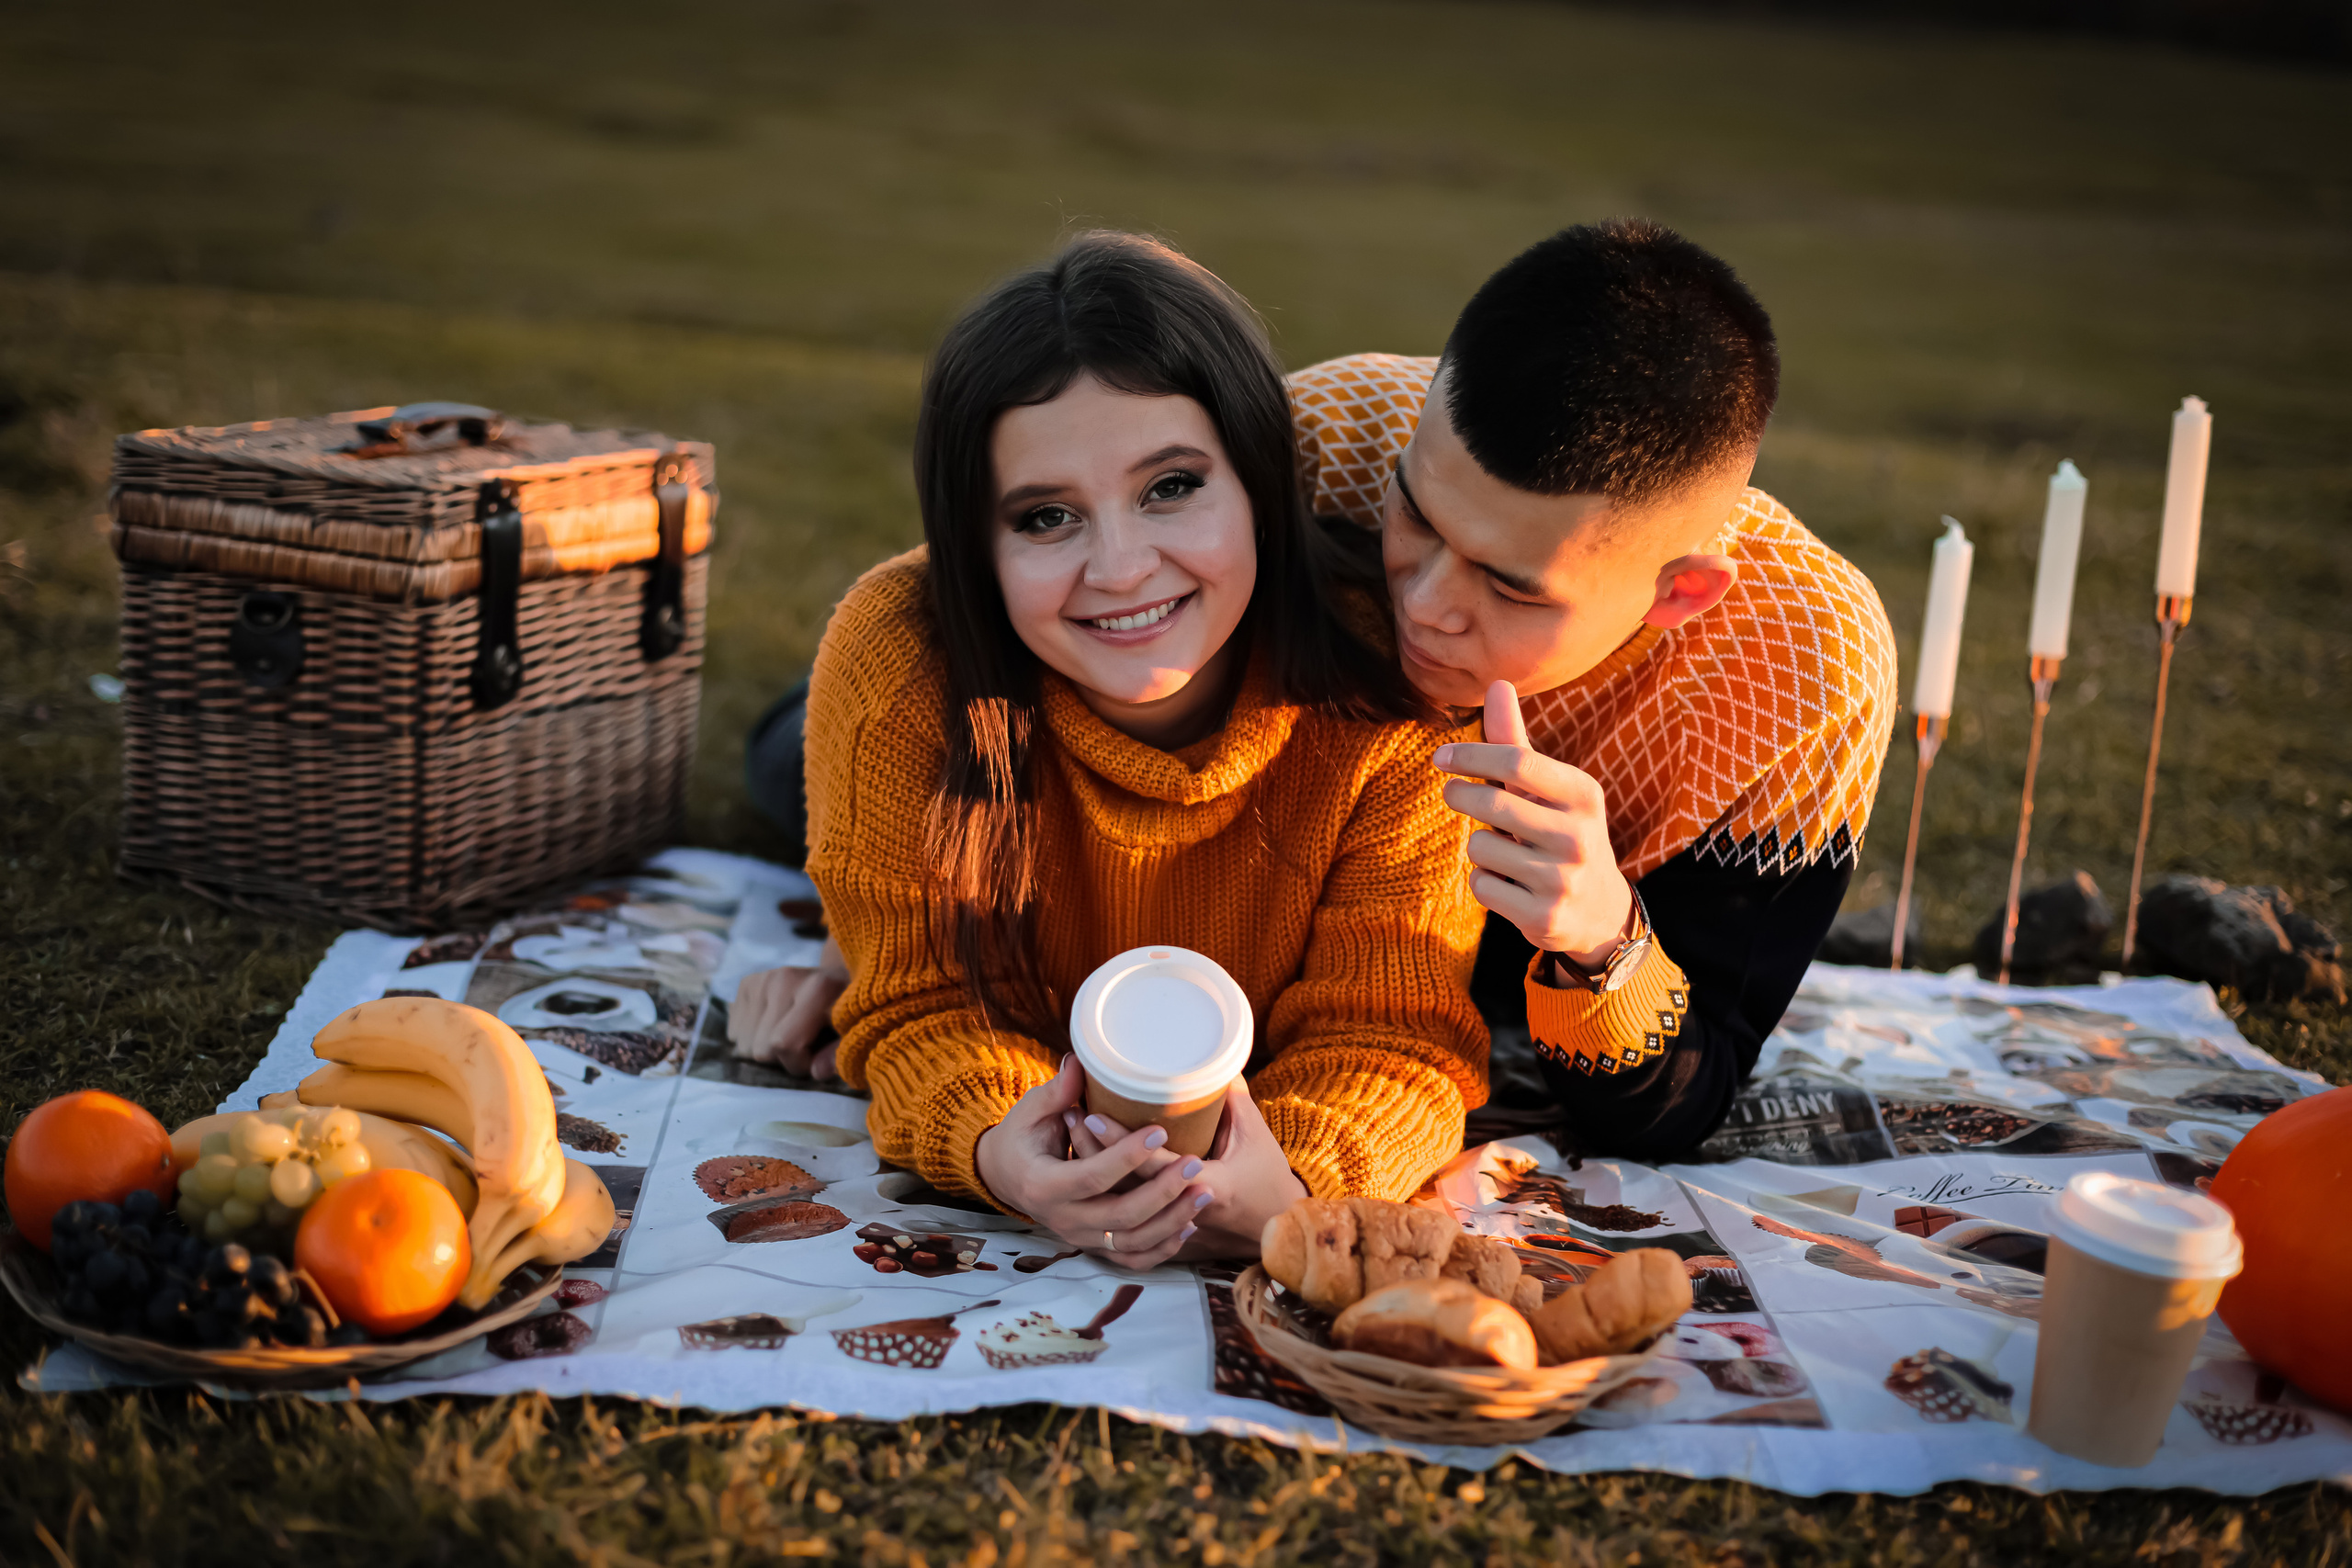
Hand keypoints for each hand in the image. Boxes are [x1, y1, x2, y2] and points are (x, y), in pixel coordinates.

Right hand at [727, 937, 849, 1077]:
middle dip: (780, 1059)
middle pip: (759, 1048)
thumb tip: (816, 1072)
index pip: (783, 1043)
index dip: (797, 1064)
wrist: (839, 979)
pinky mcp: (747, 983)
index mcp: (817, 988)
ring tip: (788, 1034)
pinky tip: (773, 1025)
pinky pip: (733, 1032)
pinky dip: (750, 1037)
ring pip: (742, 1044)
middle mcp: (784, 978)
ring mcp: (762, 979)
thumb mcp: (853, 1033)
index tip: (814, 1059)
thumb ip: (838, 1054)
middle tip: (801, 1047)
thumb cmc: (847, 1013)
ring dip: (765, 1050)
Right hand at [975, 1057, 1212, 1270]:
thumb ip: (1057, 1092)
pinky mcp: (1093, 1246)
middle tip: (1195, 1163)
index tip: (1161, 1131)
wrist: (1006, 1176)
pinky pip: (1131, 1259)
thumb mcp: (1030, 1111)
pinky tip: (1190, 1225)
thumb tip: (1080, 1061)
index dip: (1127, 1157)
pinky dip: (1162, 1248)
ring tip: (1204, 1193)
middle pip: (1119, 1216)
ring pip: (1131, 1242)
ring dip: (1171, 1221)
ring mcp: (1079, 1238)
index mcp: (1043, 1185)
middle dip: (1161, 1192)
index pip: (1091, 1176)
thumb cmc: (1021, 1137)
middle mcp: (1061, 1219)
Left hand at [1067, 1080, 1307, 1261]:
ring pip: (1116, 1202)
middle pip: (1123, 1186)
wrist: (1275, 1226)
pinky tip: (1087, 1161)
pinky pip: (1123, 1214)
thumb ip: (1232, 1098)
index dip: (1120, 1142)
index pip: (1152, 1166)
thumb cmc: (1268, 1175)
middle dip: (1092, 1151)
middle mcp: (1181, 1211)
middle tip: (1071, 1113)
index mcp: (1210, 1188)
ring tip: (1072, 1126)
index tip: (1091, 1114)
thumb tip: (1211, 1060)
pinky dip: (1103, 1189)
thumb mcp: (1254, 1133)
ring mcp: (1169, 1226)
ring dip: (1093, 1166)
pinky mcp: (1162, 1230)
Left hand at [1433, 679, 1632, 965]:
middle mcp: (1579, 836)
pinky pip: (1482, 886)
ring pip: (1481, 848)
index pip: (1518, 761)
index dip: (1472, 755)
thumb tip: (1497, 683)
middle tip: (1452, 791)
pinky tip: (1509, 884)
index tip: (1440, 757)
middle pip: (1494, 804)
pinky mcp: (1544, 917)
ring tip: (1504, 851)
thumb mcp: (1550, 789)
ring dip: (1479, 846)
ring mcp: (1563, 880)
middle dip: (1461, 794)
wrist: (1598, 910)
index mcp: (1583, 794)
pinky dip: (1484, 881)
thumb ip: (1517, 741)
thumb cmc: (1562, 832)